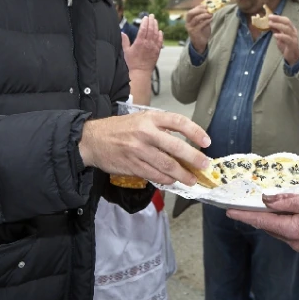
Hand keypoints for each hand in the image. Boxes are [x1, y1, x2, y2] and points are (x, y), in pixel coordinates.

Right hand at [78, 111, 210, 186]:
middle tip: (204, 165)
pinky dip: (166, 180)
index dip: (195, 132)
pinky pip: (154, 175)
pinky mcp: (132, 166)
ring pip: (167, 165)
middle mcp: (145, 133)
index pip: (178, 122)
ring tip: (192, 179)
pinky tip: (173, 181)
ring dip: (182, 174)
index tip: (206, 141)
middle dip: (193, 158)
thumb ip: (160, 128)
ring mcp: (138, 150)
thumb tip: (183, 143)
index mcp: (150, 118)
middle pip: (176, 147)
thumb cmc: (118, 129)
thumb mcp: (140, 119)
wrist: (91, 140)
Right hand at [123, 15, 162, 72]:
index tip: (145, 17)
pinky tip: (160, 31)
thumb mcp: (126, 51)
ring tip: (155, 20)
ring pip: (156, 34)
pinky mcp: (157, 51)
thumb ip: (125, 41)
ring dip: (156, 26)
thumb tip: (122, 33)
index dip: (145, 22)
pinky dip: (160, 35)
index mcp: (139, 42)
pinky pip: (160, 41)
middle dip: (151, 21)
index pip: (143, 29)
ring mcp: (153, 47)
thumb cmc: (132, 62)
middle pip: (151, 29)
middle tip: (151, 15)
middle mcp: (148, 43)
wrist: (141, 72)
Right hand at [185, 4, 212, 53]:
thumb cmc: (202, 32)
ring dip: (204, 15)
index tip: (206, 5)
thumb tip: (210, 9)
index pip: (191, 11)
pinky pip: (200, 25)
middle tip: (207, 9)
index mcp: (188, 20)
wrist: (200, 43)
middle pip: (190, 13)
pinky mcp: (194, 32)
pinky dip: (206, 21)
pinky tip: (211, 19)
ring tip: (211, 14)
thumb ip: (205, 17)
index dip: (198, 7)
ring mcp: (190, 28)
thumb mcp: (203, 23)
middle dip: (199, 10)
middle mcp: (187, 23)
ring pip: (196, 18)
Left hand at [226, 193, 298, 252]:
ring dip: (268, 218)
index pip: (262, 222)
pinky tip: (281, 211)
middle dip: (254, 215)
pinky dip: (280, 221)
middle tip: (241, 203)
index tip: (228, 211)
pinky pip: (287, 231)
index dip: (244, 216)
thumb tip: (266, 200)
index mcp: (293, 229)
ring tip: (258, 205)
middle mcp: (294, 240)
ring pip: (278, 229)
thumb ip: (288, 201)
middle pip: (268, 227)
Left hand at [268, 14, 298, 64]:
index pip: (286, 20)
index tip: (270, 16)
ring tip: (270, 24)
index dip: (278, 17)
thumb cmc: (286, 46)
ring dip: (278, 25)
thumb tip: (270, 23)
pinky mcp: (292, 44)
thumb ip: (276, 30)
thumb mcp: (280, 37)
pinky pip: (287, 39)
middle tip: (270, 18)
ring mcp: (294, 38)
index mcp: (291, 29)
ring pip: (287, 29)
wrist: (293, 57)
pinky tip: (275, 35)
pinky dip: (281, 36)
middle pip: (287, 22)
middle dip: (278, 19)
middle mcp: (293, 32)